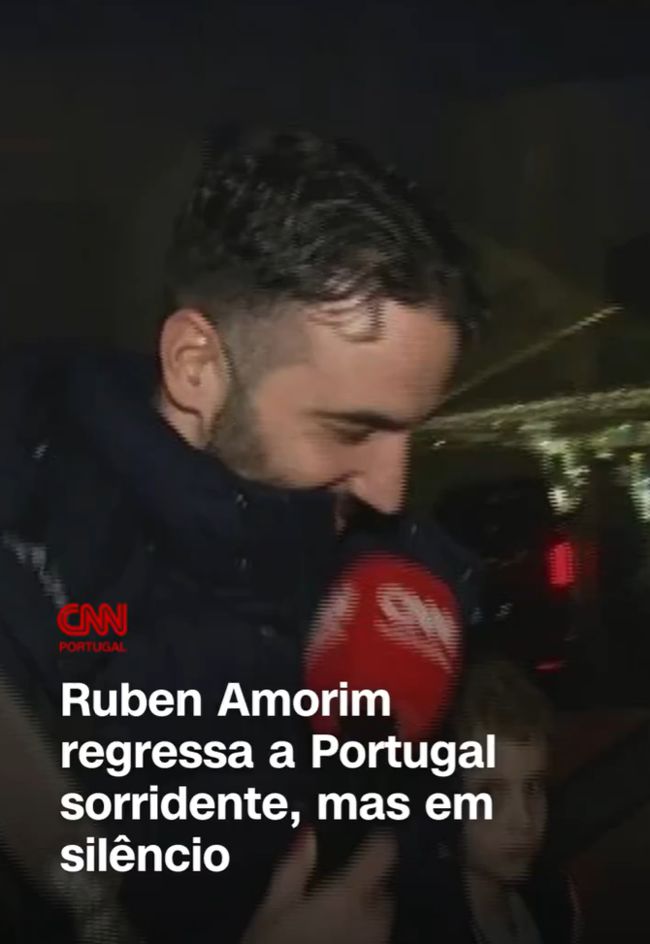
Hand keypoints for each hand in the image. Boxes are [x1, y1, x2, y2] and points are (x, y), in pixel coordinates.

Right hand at [242, 830, 394, 943]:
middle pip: (384, 891)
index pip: (383, 853)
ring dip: (366, 917)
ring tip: (331, 924)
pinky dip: (362, 940)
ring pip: (381, 922)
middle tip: (334, 893)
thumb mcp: (272, 909)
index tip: (367, 841)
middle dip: (367, 887)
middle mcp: (372, 921)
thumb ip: (294, 867)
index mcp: (349, 896)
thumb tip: (308, 833)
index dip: (377, 843)